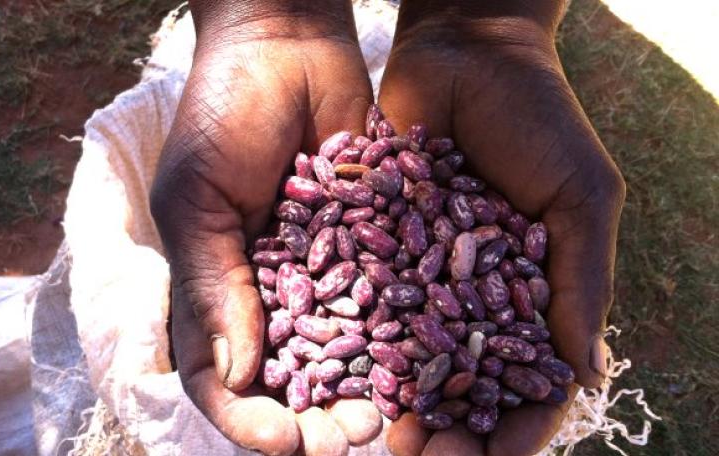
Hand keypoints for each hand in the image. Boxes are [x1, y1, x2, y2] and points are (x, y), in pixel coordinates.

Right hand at [150, 2, 380, 453]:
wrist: (288, 41)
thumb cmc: (223, 111)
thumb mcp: (198, 196)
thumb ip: (211, 281)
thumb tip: (236, 374)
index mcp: (215, 285)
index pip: (220, 373)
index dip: (244, 414)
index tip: (280, 439)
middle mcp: (272, 288)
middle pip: (289, 376)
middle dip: (314, 415)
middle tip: (347, 438)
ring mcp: (326, 269)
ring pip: (345, 349)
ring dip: (362, 388)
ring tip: (387, 416)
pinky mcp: (373, 241)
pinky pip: (387, 296)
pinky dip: (401, 334)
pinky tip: (425, 362)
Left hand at [380, 1, 625, 453]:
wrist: (466, 52)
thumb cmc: (540, 119)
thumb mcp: (580, 195)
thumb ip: (581, 280)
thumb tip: (586, 371)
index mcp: (531, 288)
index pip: (530, 376)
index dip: (517, 423)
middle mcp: (472, 290)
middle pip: (463, 378)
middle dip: (449, 424)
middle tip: (421, 454)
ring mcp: (422, 270)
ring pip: (410, 351)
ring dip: (398, 397)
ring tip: (380, 433)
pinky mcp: (375, 242)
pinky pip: (364, 298)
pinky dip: (355, 338)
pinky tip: (338, 370)